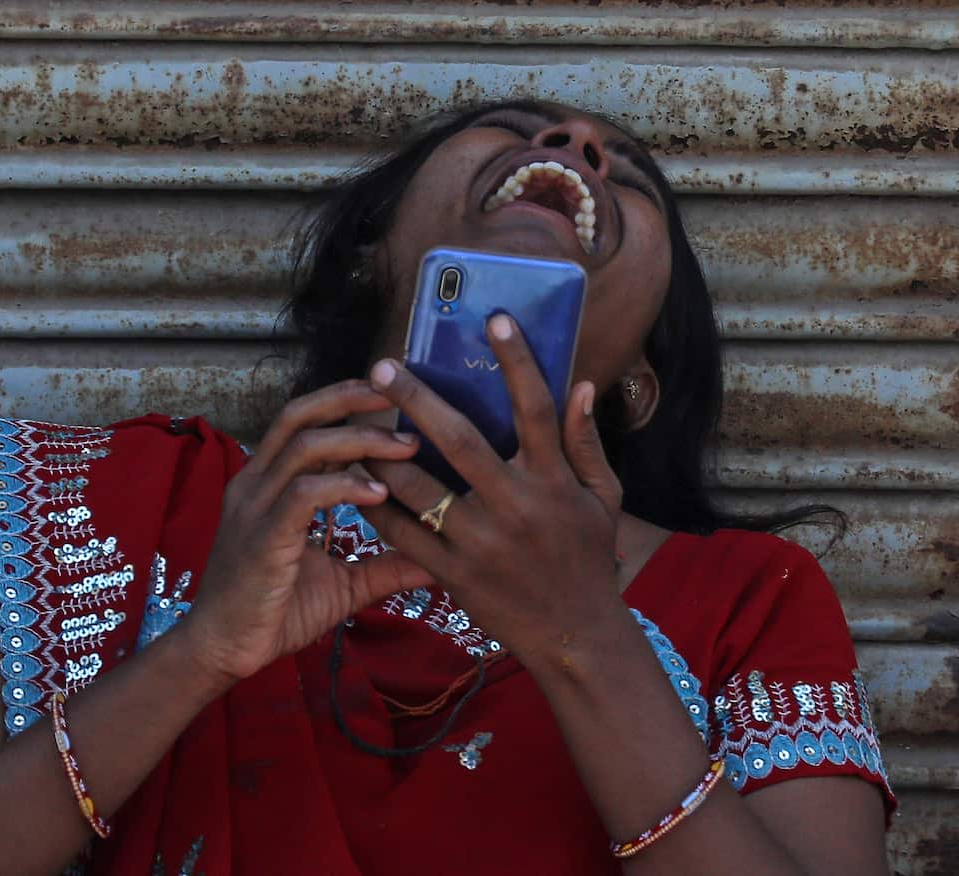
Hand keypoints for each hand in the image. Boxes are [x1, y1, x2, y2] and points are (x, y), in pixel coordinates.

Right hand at [183, 380, 433, 682]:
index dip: (346, 404)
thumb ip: (384, 566)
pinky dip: (345, 486)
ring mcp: (255, 506)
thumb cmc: (275, 614)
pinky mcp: (263, 536)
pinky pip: (304, 493)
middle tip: (401, 399)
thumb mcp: (342, 584)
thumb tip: (438, 561)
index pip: (303, 423)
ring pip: (305, 446)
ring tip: (405, 449)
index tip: (395, 404)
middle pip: (299, 416)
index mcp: (268, 486)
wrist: (224, 652)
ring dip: (360, 440)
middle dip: (350, 398)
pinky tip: (379, 493)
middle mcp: (256, 484)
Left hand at [359, 314, 623, 667]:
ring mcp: (482, 542)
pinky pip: (404, 536)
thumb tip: (581, 385)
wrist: (577, 638)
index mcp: (554, 481)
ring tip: (354, 423)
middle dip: (416, 399)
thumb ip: (587, 442)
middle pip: (459, 441)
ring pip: (419, 488)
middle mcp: (516, 506)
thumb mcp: (604, 499)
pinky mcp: (454, 575)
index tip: (494, 320)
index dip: (518, 362)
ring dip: (382, 453)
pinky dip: (377, 507)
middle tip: (382, 365)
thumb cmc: (588, 560)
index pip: (536, 409)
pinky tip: (356, 483)